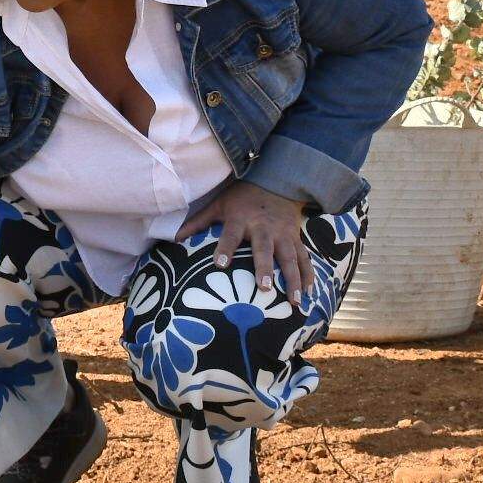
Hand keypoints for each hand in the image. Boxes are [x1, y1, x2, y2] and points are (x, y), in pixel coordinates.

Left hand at [178, 179, 314, 303]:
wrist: (276, 181)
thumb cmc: (242, 198)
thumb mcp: (219, 205)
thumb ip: (198, 223)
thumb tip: (172, 238)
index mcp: (241, 219)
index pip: (231, 234)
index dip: (226, 248)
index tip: (220, 264)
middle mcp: (263, 227)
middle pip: (264, 248)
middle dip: (264, 266)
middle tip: (264, 287)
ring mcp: (282, 234)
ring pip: (290, 257)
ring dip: (293, 278)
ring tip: (294, 300)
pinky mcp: (296, 238)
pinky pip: (304, 257)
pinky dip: (308, 274)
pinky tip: (310, 292)